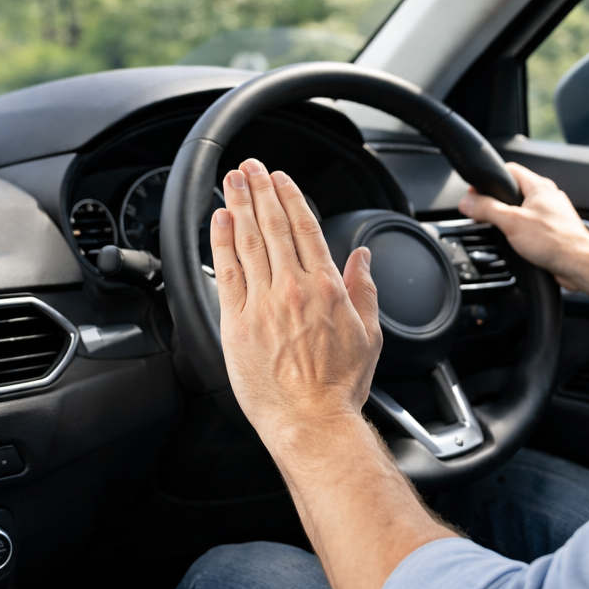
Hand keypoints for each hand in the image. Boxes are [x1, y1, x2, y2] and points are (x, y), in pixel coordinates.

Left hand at [209, 158, 383, 442]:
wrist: (311, 421)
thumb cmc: (339, 387)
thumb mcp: (370, 334)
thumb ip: (365, 290)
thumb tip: (364, 259)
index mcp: (327, 288)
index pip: (305, 228)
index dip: (291, 197)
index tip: (281, 179)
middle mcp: (293, 289)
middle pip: (273, 225)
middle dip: (260, 190)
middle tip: (251, 167)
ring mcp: (263, 304)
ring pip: (248, 241)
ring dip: (239, 205)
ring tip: (232, 181)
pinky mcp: (237, 322)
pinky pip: (226, 271)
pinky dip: (221, 241)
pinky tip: (219, 220)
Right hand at [458, 162, 588, 290]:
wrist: (578, 264)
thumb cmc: (555, 241)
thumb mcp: (511, 222)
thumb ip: (486, 209)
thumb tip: (467, 202)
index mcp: (539, 186)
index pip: (509, 170)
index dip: (489, 179)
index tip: (475, 192)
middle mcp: (547, 197)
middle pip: (514, 192)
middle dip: (497, 202)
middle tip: (483, 213)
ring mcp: (552, 214)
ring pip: (523, 210)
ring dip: (509, 219)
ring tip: (499, 229)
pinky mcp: (554, 231)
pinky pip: (531, 226)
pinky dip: (520, 232)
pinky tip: (516, 243)